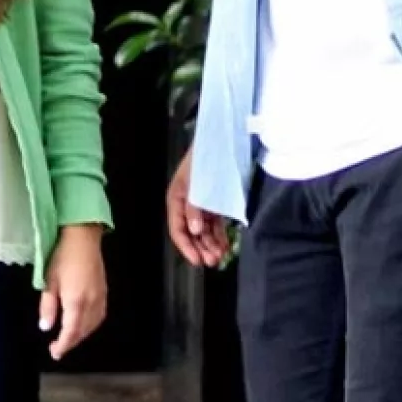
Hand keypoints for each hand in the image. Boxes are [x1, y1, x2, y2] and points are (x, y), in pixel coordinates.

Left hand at [39, 224, 106, 360]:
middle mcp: (91, 303)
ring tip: (69, 337)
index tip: (54, 352)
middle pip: (83, 331)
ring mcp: (100, 297)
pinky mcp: (104, 291)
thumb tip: (46, 327)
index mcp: (76, 302)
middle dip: (71, 342)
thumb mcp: (49, 281)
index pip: (71, 332)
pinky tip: (84, 323)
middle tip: (59, 348)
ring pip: (93, 325)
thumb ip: (48, 307)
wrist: (82, 237)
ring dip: (82, 334)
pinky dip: (91, 325)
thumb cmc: (62, 256)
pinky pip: (100, 315)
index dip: (63, 345)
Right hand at [167, 147, 228, 267]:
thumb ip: (194, 208)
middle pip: (191, 233)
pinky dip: (219, 235)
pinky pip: (214, 224)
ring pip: (203, 231)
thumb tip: (194, 231)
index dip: (186, 246)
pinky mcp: (215, 202)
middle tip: (212, 261)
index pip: (177, 229)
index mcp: (176, 198)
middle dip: (200, 248)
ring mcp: (201, 203)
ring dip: (210, 244)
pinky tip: (224, 245)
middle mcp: (186, 203)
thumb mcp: (198, 183)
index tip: (197, 260)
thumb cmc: (207, 158)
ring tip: (220, 256)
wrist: (223, 140)